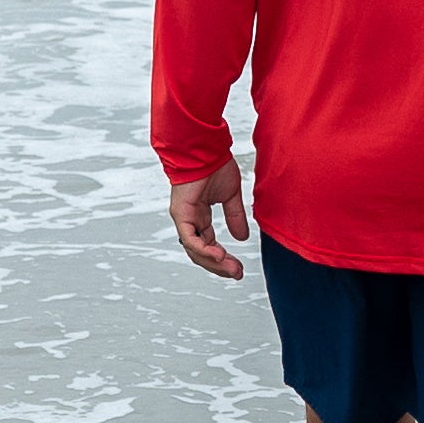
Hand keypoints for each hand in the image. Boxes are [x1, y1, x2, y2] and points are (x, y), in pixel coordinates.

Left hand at [168, 158, 249, 278]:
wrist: (206, 149)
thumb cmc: (215, 165)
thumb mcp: (230, 197)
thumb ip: (235, 217)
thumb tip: (242, 238)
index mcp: (199, 217)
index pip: (208, 246)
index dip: (222, 259)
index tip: (238, 268)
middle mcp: (189, 221)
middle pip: (200, 253)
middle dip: (219, 266)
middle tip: (237, 274)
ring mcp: (183, 218)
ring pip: (194, 250)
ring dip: (214, 262)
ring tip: (231, 268)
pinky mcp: (181, 214)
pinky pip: (190, 238)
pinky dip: (203, 250)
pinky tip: (219, 256)